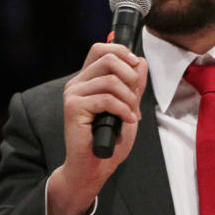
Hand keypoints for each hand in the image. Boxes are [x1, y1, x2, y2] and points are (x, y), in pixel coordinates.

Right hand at [48, 43, 148, 214]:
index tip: (136, 66)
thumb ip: (134, 85)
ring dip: (130, 99)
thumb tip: (140, 62)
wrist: (94, 166)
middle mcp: (78, 83)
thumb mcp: (128, 106)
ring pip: (111, 80)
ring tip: (131, 114)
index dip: (122, 51)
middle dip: (131, 77)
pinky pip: (107, 99)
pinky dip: (123, 109)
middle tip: (135, 99)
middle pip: (108, 58)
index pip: (101, 49)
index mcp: (88, 79)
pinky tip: (127, 120)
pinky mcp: (73, 107)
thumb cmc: (110, 138)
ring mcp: (73, 94)